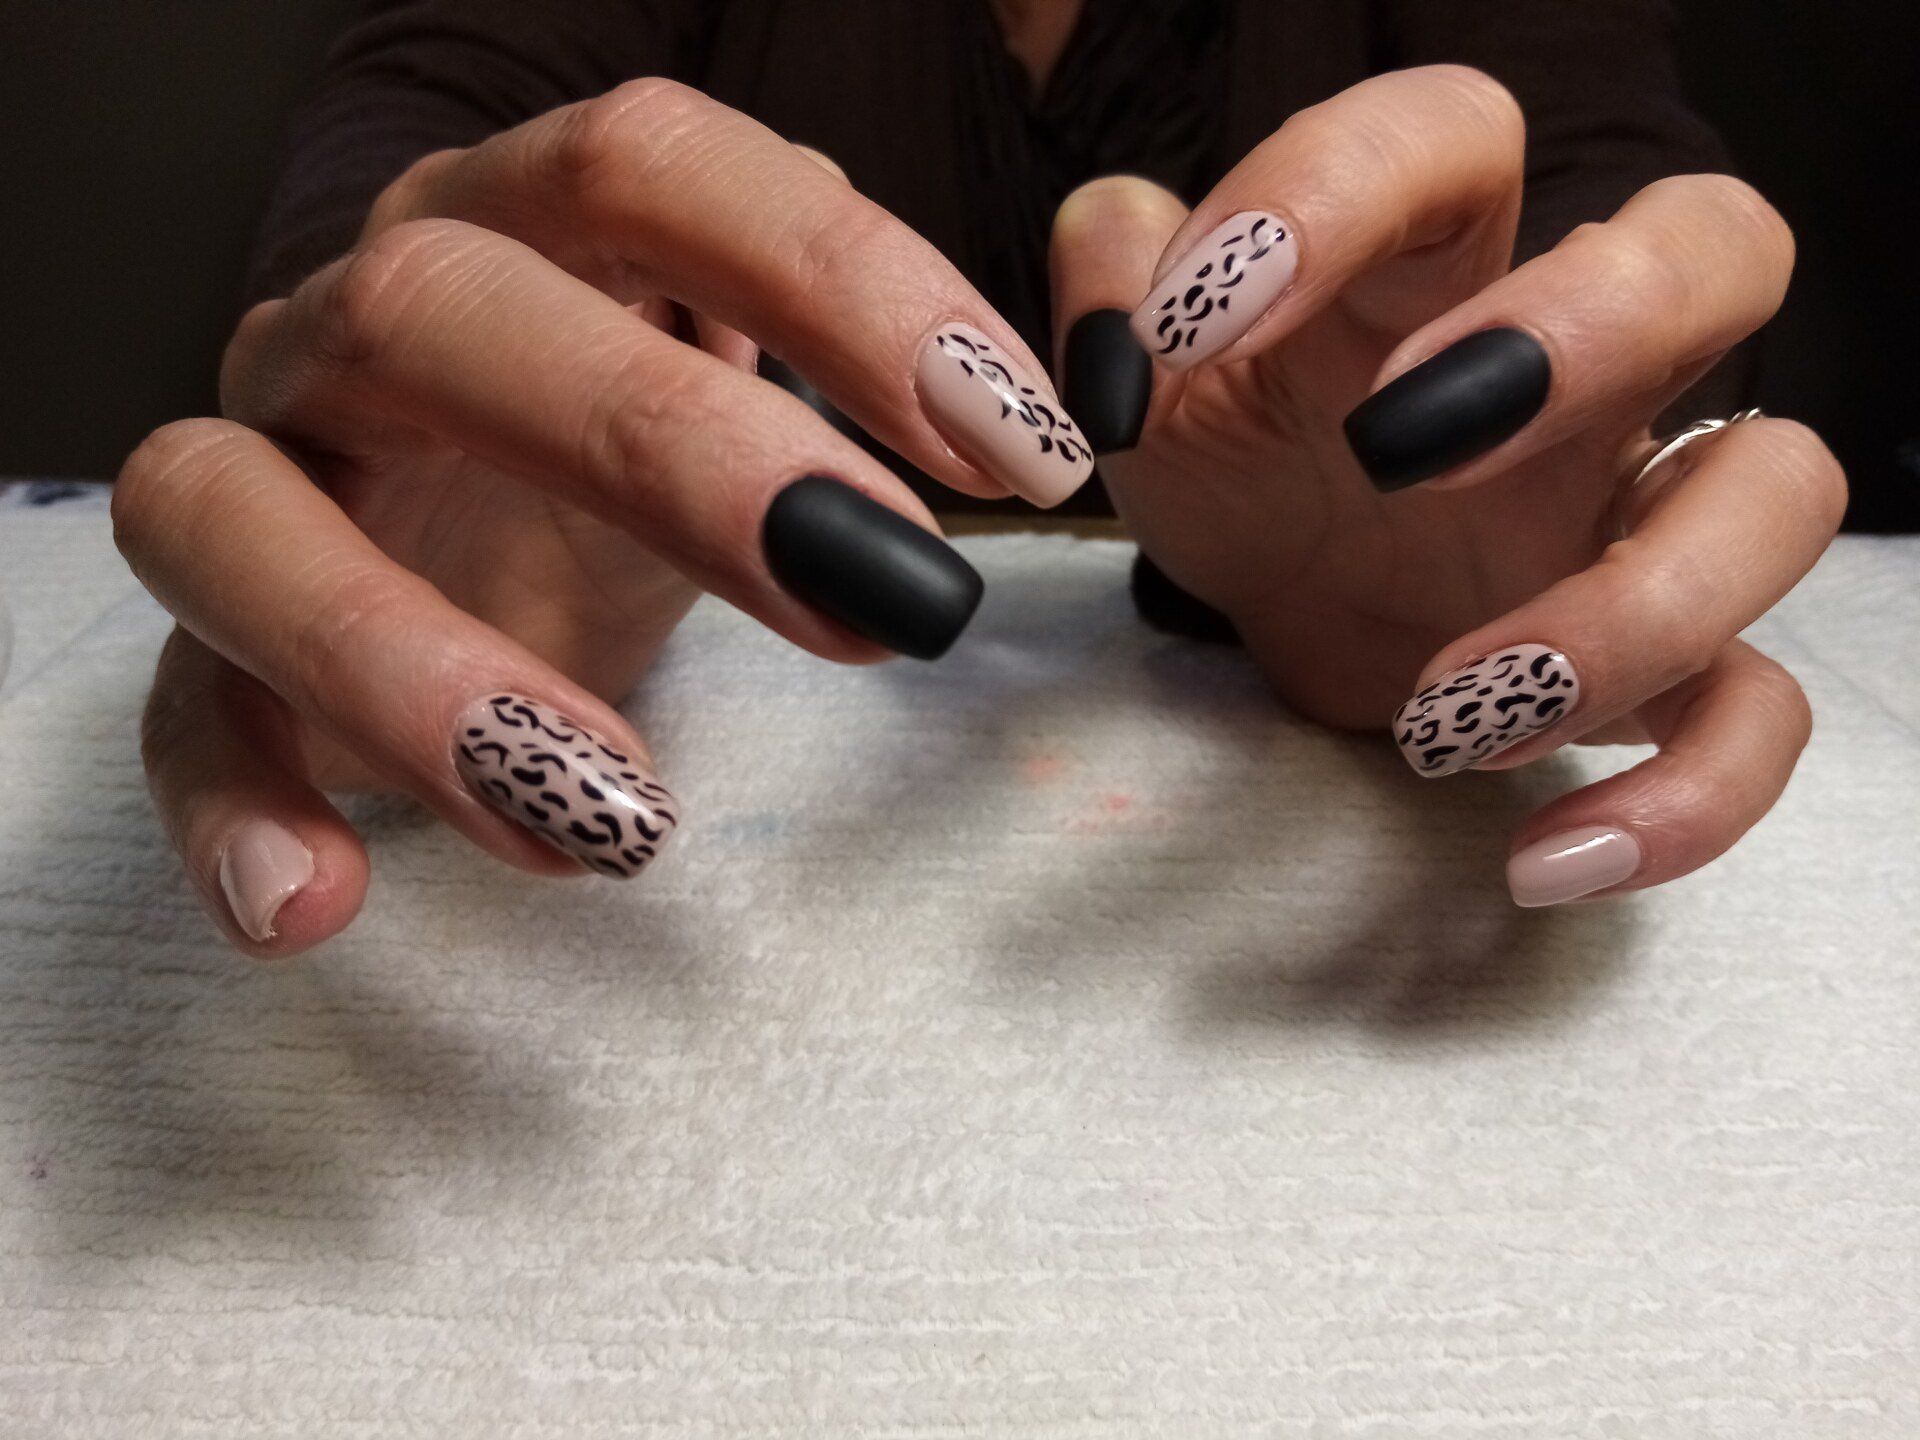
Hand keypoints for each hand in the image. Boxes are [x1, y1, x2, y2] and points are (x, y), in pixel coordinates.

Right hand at [114, 79, 1095, 955]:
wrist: (465, 534)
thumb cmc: (628, 459)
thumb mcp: (756, 390)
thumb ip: (872, 382)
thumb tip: (1050, 429)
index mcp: (526, 230)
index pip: (648, 168)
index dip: (839, 278)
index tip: (1019, 441)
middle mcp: (366, 323)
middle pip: (447, 315)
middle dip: (667, 447)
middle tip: (880, 597)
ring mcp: (266, 480)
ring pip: (238, 512)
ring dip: (414, 666)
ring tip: (617, 818)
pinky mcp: (204, 654)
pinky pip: (174, 716)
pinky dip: (237, 807)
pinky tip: (325, 899)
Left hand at [1050, 66, 1843, 906]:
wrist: (1277, 599)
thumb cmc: (1239, 462)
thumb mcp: (1156, 385)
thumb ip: (1122, 292)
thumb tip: (1117, 245)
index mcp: (1436, 262)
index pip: (1456, 132)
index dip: (1334, 191)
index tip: (1194, 317)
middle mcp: (1574, 369)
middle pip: (1716, 249)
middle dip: (1582, 330)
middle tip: (1397, 450)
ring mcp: (1630, 513)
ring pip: (1776, 491)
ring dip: (1634, 609)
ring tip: (1446, 714)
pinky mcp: (1659, 662)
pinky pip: (1761, 711)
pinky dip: (1687, 798)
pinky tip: (1541, 856)